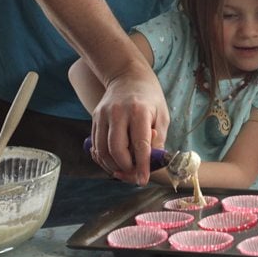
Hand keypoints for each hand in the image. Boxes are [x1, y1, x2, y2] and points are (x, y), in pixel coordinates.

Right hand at [89, 63, 169, 184]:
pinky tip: (114, 161)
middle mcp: (118, 113)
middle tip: (134, 174)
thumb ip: (157, 138)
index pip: (140, 144)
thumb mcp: (162, 115)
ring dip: (113, 166)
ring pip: (102, 151)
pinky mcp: (95, 118)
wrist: (127, 76)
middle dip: (126, 168)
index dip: (141, 165)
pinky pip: (96, 145)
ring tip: (125, 170)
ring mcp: (103, 115)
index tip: (143, 180)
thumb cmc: (150, 97)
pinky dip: (103, 158)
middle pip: (116, 150)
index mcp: (139, 111)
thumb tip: (152, 161)